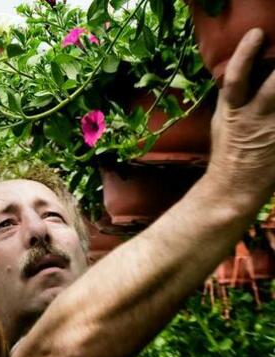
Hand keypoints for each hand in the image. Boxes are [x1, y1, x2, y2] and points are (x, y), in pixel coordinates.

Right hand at [208, 28, 274, 206]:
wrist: (234, 188)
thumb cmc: (227, 153)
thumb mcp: (222, 122)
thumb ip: (232, 99)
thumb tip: (235, 75)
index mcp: (233, 111)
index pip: (236, 77)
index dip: (245, 54)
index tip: (257, 34)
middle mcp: (254, 118)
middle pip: (274, 85)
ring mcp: (273, 130)